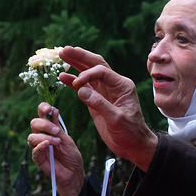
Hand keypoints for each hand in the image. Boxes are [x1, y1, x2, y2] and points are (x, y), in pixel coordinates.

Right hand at [28, 103, 85, 195]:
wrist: (74, 172)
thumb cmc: (71, 155)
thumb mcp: (67, 139)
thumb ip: (58, 127)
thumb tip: (54, 111)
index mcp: (49, 128)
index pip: (41, 114)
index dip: (42, 108)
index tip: (49, 108)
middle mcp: (41, 136)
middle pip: (34, 124)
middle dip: (44, 124)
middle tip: (57, 131)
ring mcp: (39, 147)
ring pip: (32, 137)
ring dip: (44, 137)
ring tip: (57, 141)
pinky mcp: (38, 159)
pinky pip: (34, 151)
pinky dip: (40, 146)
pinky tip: (47, 144)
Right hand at [59, 46, 156, 170]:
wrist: (134, 145)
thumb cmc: (130, 132)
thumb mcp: (117, 119)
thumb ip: (99, 104)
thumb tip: (81, 90)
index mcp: (122, 85)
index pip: (102, 71)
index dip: (87, 74)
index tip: (76, 84)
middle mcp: (114, 84)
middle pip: (95, 64)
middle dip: (80, 56)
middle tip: (64, 50)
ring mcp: (105, 91)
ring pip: (88, 72)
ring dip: (75, 64)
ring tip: (61, 55)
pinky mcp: (96, 99)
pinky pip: (84, 86)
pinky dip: (73, 81)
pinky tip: (62, 77)